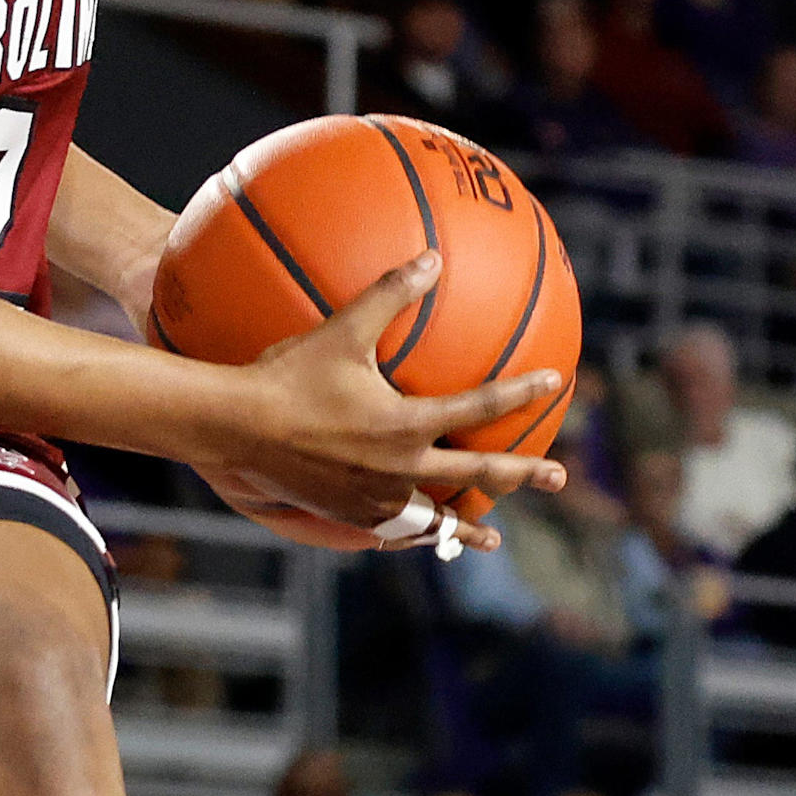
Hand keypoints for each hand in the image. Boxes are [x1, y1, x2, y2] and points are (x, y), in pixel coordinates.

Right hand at [189, 255, 565, 544]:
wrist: (236, 428)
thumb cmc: (288, 375)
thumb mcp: (343, 330)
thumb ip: (391, 293)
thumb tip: (432, 257)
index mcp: (406, 425)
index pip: (479, 409)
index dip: (520, 393)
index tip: (553, 382)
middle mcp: (399, 469)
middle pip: (477, 477)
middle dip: (523, 475)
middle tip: (560, 477)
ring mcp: (374, 498)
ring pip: (435, 516)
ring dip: (467, 526)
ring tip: (492, 538)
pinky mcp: (347, 514)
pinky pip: (392, 530)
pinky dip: (413, 534)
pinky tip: (418, 537)